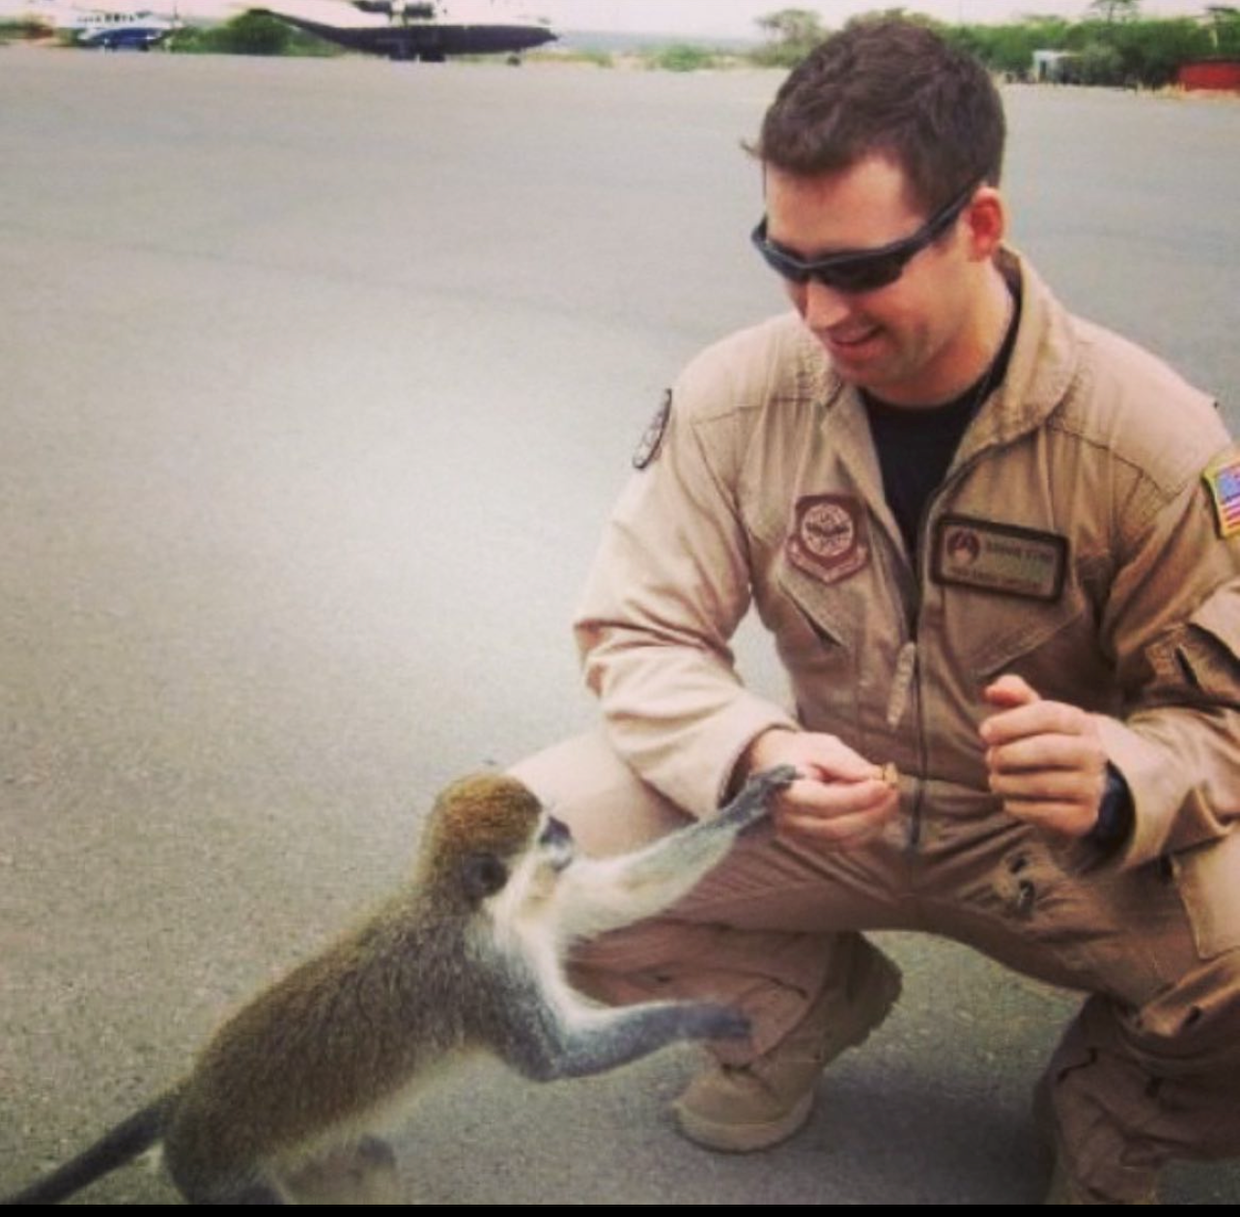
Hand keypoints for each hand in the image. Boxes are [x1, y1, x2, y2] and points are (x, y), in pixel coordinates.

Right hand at [740, 729, 897, 849]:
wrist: (772, 765)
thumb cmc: (797, 753)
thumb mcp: (819, 746)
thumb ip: (845, 761)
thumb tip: (875, 776)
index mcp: (785, 791)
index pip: (824, 802)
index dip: (857, 797)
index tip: (884, 784)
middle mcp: (788, 819)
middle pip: (835, 828)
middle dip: (871, 813)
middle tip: (894, 792)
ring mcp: (799, 834)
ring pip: (842, 841)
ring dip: (873, 824)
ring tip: (891, 801)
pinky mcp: (811, 841)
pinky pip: (842, 844)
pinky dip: (866, 832)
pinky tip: (879, 813)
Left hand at [979, 674, 1107, 837]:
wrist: (1080, 783)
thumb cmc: (1045, 740)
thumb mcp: (1033, 715)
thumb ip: (1013, 695)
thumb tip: (992, 690)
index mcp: (1080, 723)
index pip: (1047, 715)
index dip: (1011, 722)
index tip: (985, 732)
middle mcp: (1093, 753)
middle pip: (1045, 750)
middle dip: (1008, 754)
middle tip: (990, 759)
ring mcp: (1092, 786)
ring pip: (1041, 784)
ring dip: (1007, 782)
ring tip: (996, 779)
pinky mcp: (1083, 816)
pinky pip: (1043, 812)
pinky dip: (1017, 806)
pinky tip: (1010, 799)